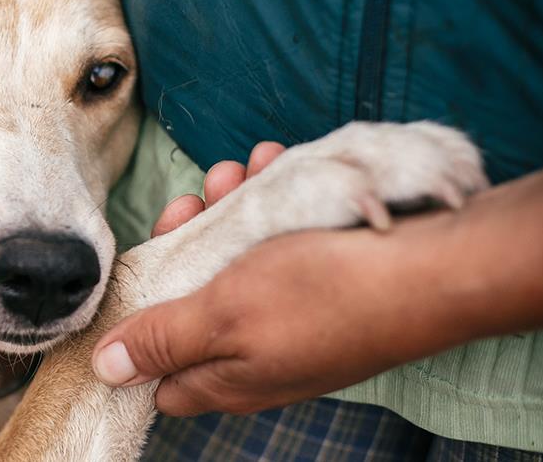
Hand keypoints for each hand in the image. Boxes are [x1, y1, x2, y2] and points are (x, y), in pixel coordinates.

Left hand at [94, 150, 542, 416]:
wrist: (433, 268)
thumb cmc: (324, 295)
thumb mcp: (223, 315)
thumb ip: (163, 340)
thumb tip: (109, 368)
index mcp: (226, 377)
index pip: (159, 374)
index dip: (138, 326)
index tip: (137, 270)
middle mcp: (256, 353)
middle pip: (193, 301)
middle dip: (184, 243)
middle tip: (193, 201)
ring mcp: (291, 318)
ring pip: (235, 261)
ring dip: (229, 210)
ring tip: (238, 171)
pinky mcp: (321, 282)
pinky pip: (279, 243)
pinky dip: (272, 204)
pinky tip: (276, 165)